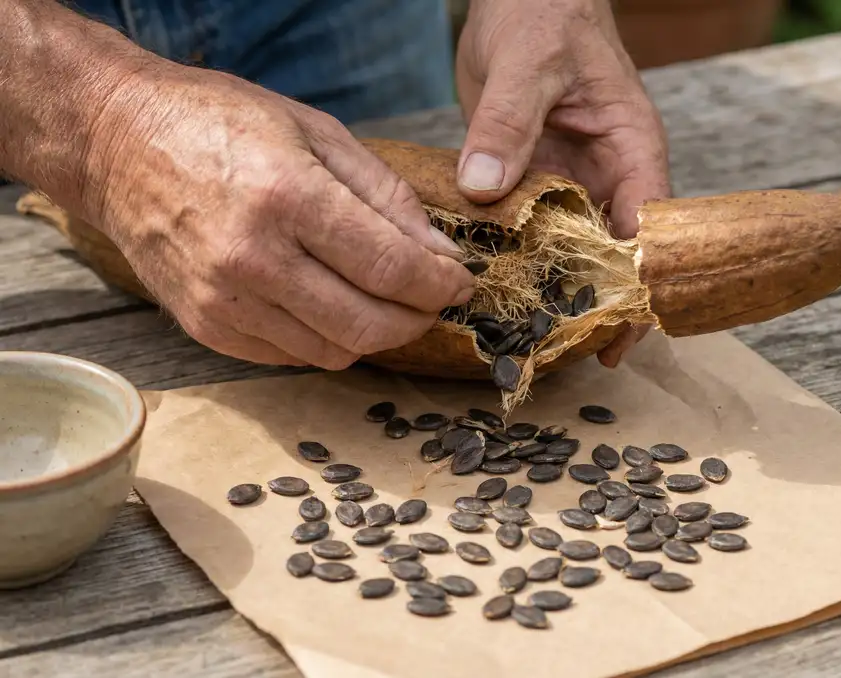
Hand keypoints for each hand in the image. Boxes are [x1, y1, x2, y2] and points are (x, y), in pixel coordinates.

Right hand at [83, 64, 474, 368]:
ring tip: (384, 300)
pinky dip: (327, 340)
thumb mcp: (317, 132)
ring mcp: (224, 301)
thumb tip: (439, 255)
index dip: (439, 284)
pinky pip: (292, 357)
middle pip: (368, 324)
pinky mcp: (206, 327)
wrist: (117, 144)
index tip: (459, 282)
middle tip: (432, 298)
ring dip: (376, 333)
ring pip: (335, 351)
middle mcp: (253, 258)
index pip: (390, 267)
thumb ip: (387, 197)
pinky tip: (331, 305)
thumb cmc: (221, 125)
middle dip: (418, 318)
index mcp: (287, 196)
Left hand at [454, 0, 669, 366]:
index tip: (617, 333)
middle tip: (565, 352)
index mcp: (631, 149)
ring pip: (571, 247)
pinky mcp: (533, 178)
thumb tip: (483, 189)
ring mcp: (569, 179)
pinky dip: (518, 257)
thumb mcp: (528, 63)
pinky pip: (530, 227)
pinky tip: (495, 289)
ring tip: (531, 337)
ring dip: (554, 287)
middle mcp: (607, 173)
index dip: (637, 284)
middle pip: (612, 253)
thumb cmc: (543, 13)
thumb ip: (507, 123)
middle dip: (597, 301)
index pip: (648, 229)